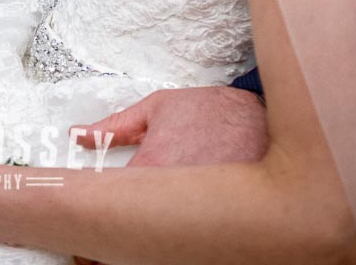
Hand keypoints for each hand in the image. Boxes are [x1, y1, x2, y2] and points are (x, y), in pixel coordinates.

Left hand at [70, 86, 268, 264]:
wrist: (278, 130)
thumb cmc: (222, 116)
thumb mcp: (164, 106)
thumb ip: (116, 124)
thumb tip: (78, 135)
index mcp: (153, 170)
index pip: (101, 210)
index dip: (84, 225)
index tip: (77, 231)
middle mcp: (174, 206)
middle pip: (125, 246)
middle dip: (106, 248)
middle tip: (94, 248)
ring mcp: (196, 229)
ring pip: (149, 255)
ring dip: (137, 251)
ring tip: (134, 242)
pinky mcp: (217, 242)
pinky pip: (181, 251)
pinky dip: (167, 248)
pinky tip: (165, 240)